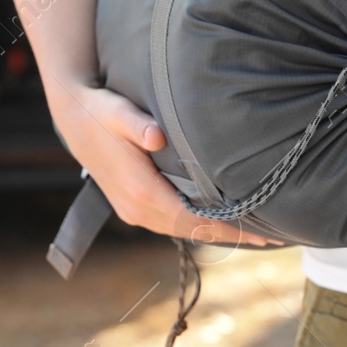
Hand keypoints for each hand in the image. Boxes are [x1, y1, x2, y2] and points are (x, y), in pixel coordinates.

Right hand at [45, 79, 281, 246]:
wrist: (72, 117)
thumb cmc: (101, 111)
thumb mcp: (117, 111)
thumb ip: (137, 123)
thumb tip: (156, 136)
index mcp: (140, 191)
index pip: (195, 219)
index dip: (230, 228)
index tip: (262, 232)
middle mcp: (137, 209)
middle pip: (194, 231)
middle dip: (233, 235)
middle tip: (274, 235)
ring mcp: (133, 211)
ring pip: (184, 230)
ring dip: (218, 233)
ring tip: (256, 231)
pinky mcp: (133, 207)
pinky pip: (174, 223)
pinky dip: (200, 225)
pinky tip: (221, 221)